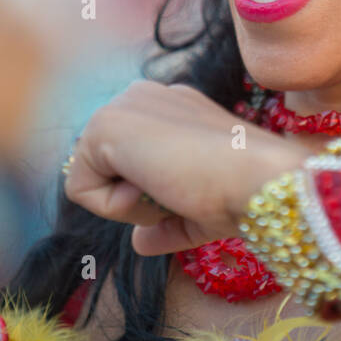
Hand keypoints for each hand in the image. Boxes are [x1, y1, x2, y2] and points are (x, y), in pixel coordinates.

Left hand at [63, 80, 304, 255]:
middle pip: (105, 171)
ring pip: (92, 179)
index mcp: (169, 107)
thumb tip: (139, 243)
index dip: (150, 198)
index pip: (128, 163)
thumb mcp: (198, 211)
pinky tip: (155, 188)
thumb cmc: (242, 192)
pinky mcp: (105, 124)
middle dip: (136, 199)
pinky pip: (80, 189)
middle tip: (180, 195)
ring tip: (171, 191)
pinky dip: (115, 208)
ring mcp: (123, 105)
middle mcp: (144, 97)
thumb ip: (164, 223)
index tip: (189, 196)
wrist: (259, 178)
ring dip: (128, 205)